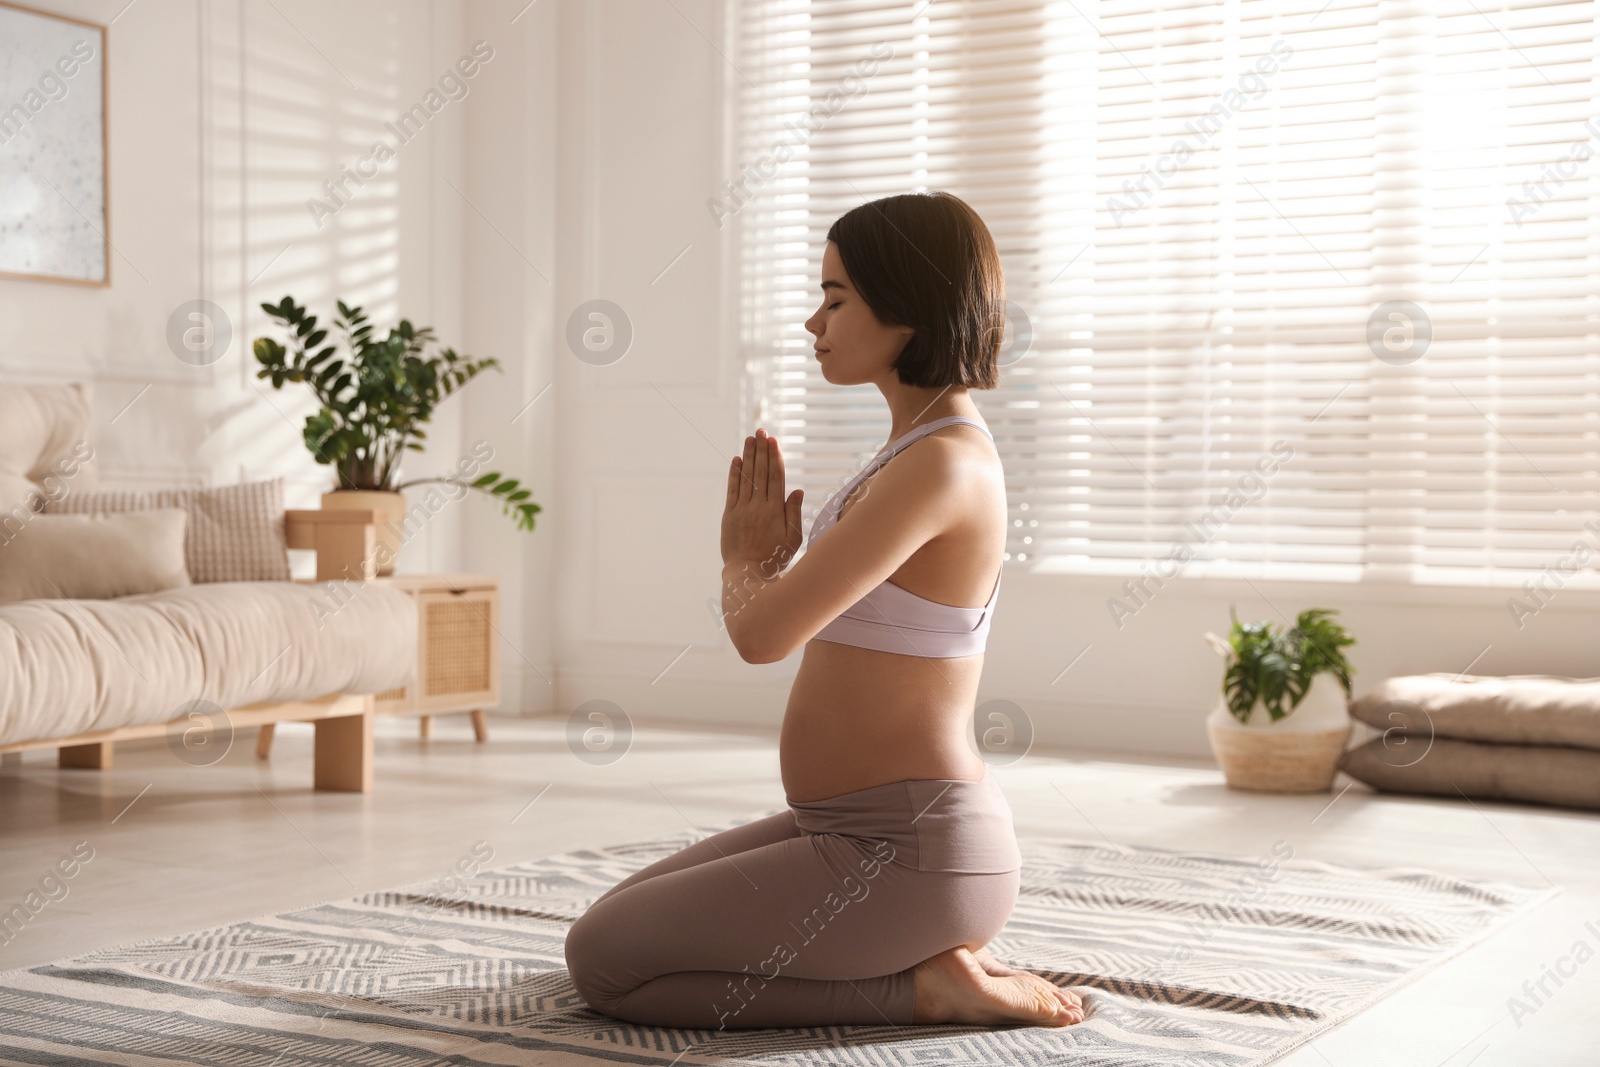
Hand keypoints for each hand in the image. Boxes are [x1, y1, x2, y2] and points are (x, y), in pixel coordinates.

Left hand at [722, 429, 802, 575]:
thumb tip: (796, 490)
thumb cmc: (775, 559)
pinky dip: (734, 474)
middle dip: (761, 450)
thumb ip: (794, 513)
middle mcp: (757, 507)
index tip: (774, 441)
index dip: (774, 457)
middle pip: (760, 472)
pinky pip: (732, 490)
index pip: (775, 477)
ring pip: (746, 477)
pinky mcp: (729, 516)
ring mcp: (742, 510)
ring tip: (750, 438)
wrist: (748, 575)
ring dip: (748, 456)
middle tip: (761, 431)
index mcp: (775, 511)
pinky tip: (736, 460)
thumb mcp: (793, 539)